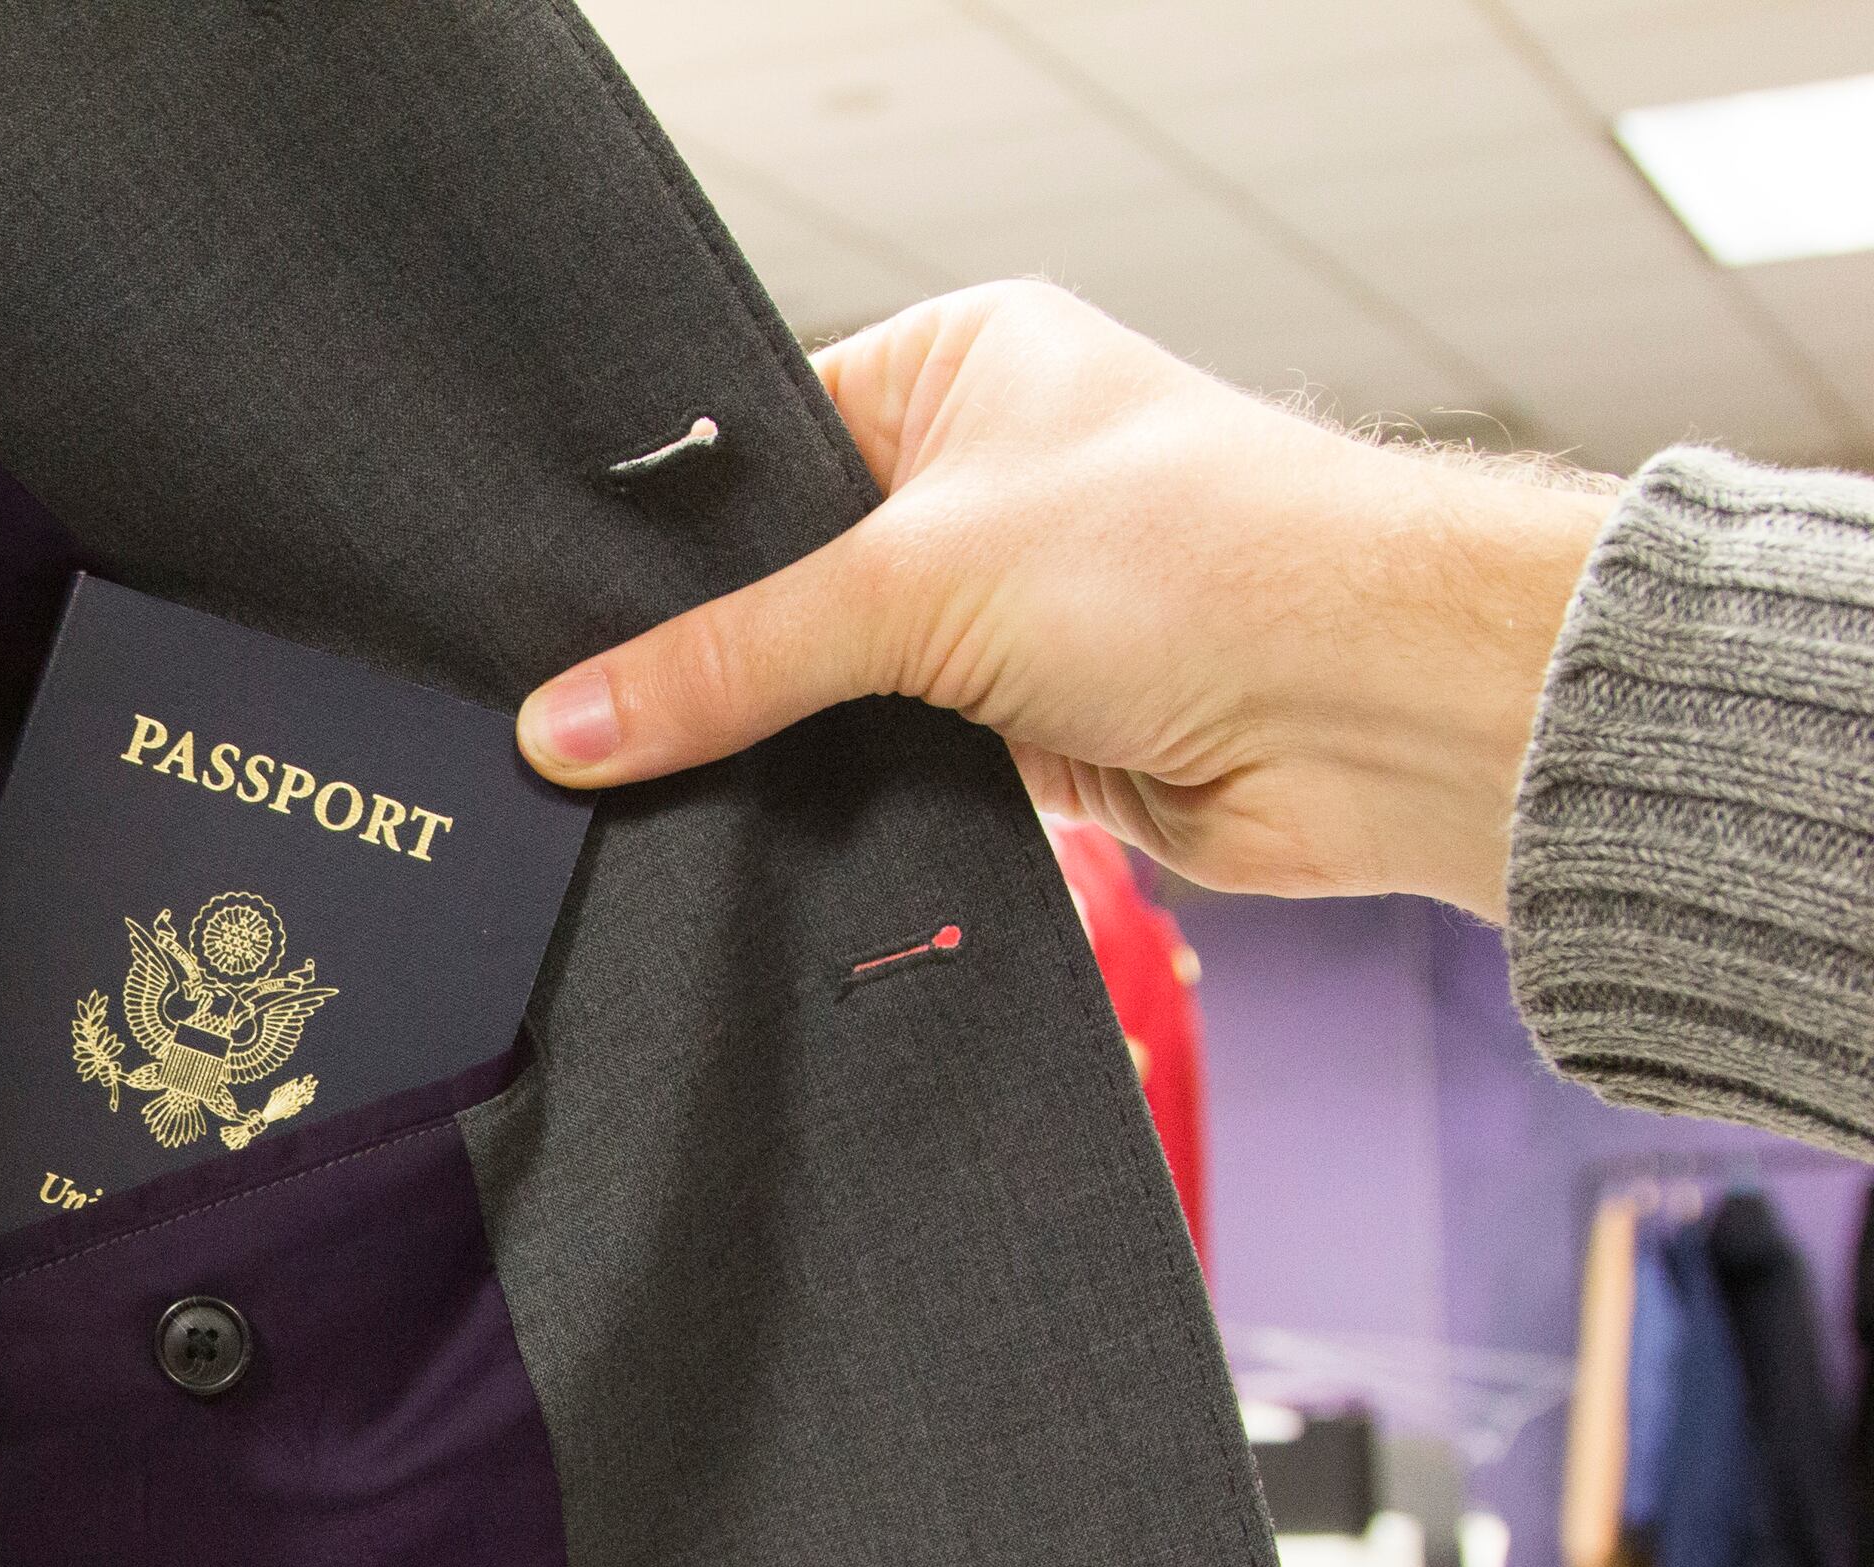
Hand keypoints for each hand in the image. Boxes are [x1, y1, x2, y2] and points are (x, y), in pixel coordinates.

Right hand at [514, 282, 1620, 918]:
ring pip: (826, 692)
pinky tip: (743, 837)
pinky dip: (832, 810)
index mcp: (957, 368)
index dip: (657, 544)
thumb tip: (564, 725)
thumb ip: (729, 659)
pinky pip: (881, 776)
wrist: (1381, 711)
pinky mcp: (1025, 737)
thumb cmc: (1207, 558)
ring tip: (639, 788)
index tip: (547, 623)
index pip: (751, 451)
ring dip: (771, 746)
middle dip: (705, 661)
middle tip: (572, 723)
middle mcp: (979, 481)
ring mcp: (1001, 616)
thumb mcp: (919, 581)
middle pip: (778, 584)